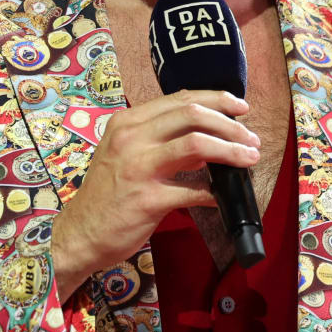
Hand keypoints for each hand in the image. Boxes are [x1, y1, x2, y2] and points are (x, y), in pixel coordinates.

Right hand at [51, 90, 259, 284]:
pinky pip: (194, 190)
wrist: (80, 233)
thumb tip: (206, 138)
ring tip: (249, 158)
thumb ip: (160, 141)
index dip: (217, 100)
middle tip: (250, 138)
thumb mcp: (124, 154)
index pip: (180, 99)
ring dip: (231, 150)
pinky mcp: (147, 199)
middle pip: (193, 114)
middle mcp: (130, 138)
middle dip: (230, 124)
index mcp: (127, 123)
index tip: (240, 108)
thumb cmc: (106, 195)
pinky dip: (214, 194)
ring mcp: (138, 167)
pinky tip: (221, 198)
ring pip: (197, 143)